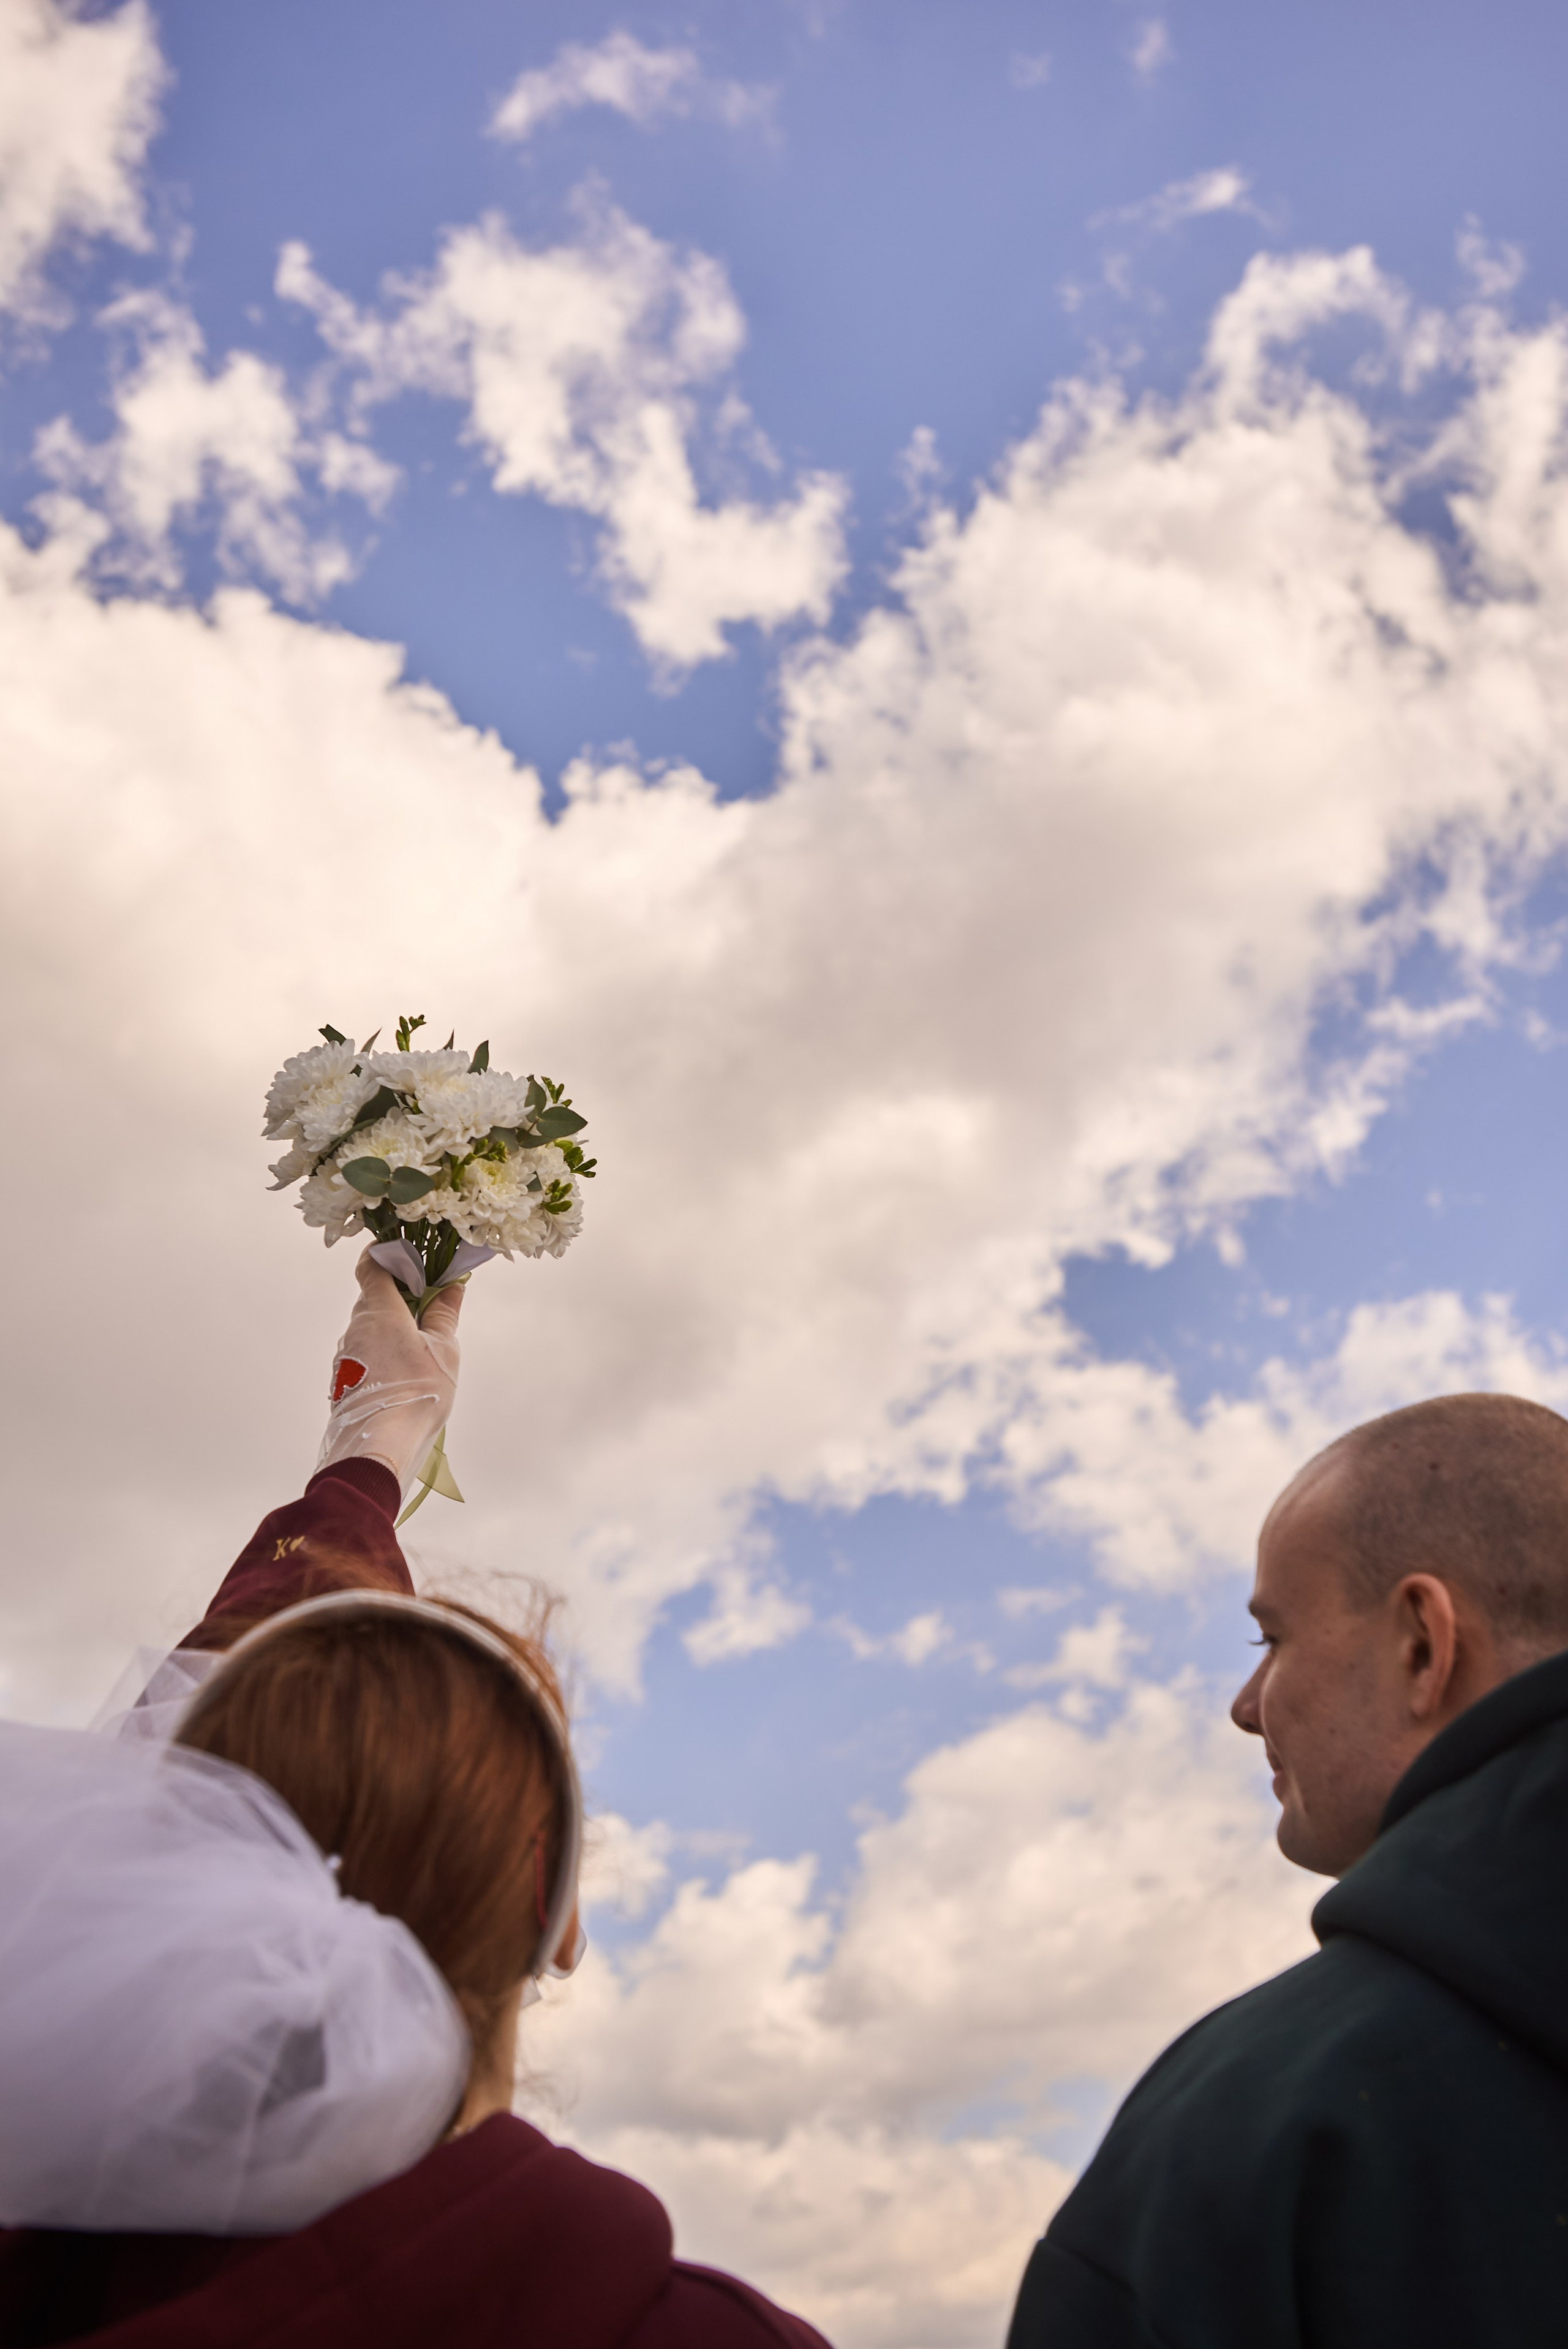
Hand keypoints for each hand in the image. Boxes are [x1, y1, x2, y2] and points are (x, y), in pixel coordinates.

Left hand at [315, 1250, 464, 1494]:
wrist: (379, 1445)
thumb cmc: (416, 1393)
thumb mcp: (443, 1350)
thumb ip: (444, 1314)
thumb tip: (452, 1287)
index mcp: (379, 1310)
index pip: (371, 1265)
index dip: (385, 1254)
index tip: (406, 1256)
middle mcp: (355, 1327)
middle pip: (372, 1297)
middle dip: (399, 1296)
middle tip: (428, 1306)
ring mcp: (346, 1355)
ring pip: (368, 1328)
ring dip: (391, 1328)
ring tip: (420, 1347)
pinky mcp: (343, 1379)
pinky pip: (363, 1353)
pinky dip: (381, 1352)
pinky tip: (402, 1373)